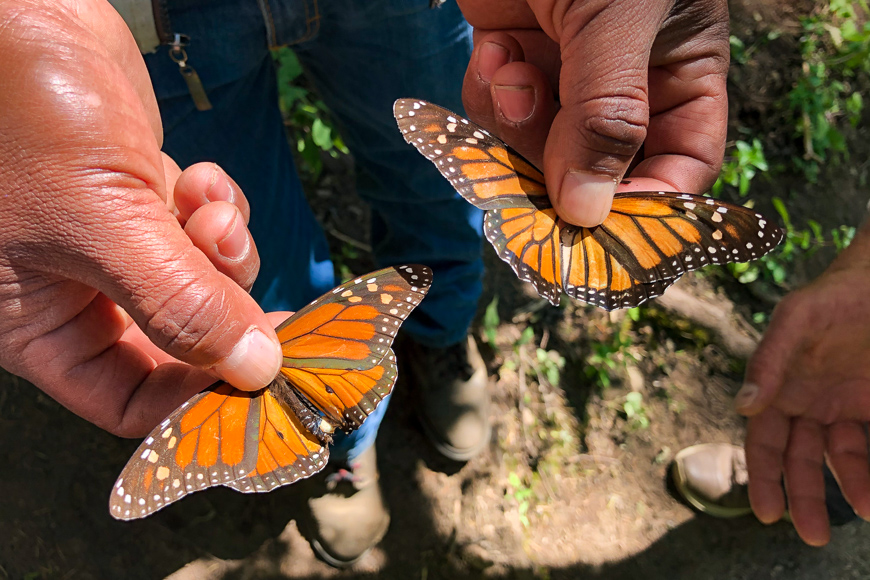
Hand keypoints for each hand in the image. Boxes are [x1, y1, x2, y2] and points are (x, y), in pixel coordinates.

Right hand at [0, 1, 281, 436]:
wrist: (23, 16)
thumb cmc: (27, 116)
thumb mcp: (103, 222)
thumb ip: (180, 302)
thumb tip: (255, 370)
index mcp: (40, 324)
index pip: (130, 400)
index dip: (197, 400)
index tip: (264, 383)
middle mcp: (79, 293)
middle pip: (182, 342)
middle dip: (227, 317)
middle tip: (280, 312)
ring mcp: (117, 245)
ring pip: (204, 282)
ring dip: (224, 253)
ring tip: (212, 214)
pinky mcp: (145, 200)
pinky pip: (205, 230)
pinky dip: (217, 211)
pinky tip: (202, 181)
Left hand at [458, 0, 729, 226]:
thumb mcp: (619, 19)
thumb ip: (607, 115)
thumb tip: (590, 211)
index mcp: (679, 72)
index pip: (681, 165)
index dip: (650, 208)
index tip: (605, 233)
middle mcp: (624, 83)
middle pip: (600, 171)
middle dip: (561, 177)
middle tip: (528, 192)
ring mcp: (565, 74)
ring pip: (539, 148)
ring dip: (516, 126)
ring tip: (511, 69)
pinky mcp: (512, 58)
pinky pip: (496, 111)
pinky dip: (488, 92)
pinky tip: (493, 47)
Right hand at [739, 224, 869, 544]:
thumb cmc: (833, 293)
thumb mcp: (797, 320)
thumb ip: (769, 360)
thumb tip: (743, 407)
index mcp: (778, 387)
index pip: (764, 441)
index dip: (763, 475)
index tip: (767, 512)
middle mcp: (806, 402)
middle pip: (798, 459)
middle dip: (803, 497)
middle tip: (814, 535)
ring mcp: (842, 404)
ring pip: (840, 457)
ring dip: (848, 485)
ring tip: (866, 508)